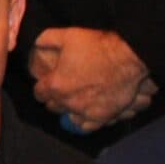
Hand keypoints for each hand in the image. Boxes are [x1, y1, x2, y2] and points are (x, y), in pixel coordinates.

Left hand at [29, 28, 150, 132]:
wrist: (129, 57)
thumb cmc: (98, 46)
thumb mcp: (68, 36)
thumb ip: (47, 39)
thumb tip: (35, 43)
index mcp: (56, 84)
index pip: (39, 92)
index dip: (41, 87)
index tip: (45, 83)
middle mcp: (68, 102)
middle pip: (53, 107)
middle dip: (54, 99)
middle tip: (60, 91)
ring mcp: (86, 112)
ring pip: (70, 118)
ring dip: (69, 111)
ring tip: (74, 103)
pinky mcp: (103, 117)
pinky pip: (88, 127)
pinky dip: (85, 122)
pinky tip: (86, 114)